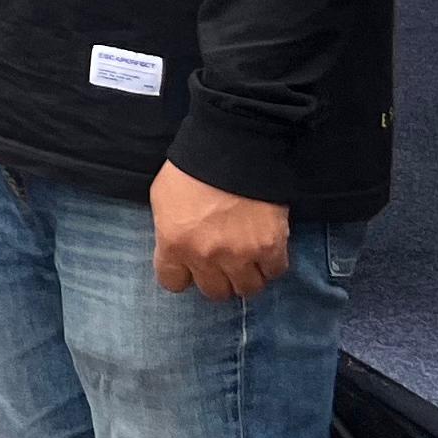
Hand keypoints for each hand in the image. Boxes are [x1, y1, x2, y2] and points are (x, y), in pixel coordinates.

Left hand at [151, 164, 290, 298]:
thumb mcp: (163, 198)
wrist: (234, 145)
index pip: (173, 283)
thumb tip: (176, 250)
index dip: (181, 274)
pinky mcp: (271, 246)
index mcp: (173, 242)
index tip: (188, 267)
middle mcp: (205, 255)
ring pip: (247, 289)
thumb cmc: (193, 167)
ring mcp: (240, 254)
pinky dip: (271, 264)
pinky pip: (274, 272)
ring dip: (246, 276)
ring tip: (246, 260)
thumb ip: (168, 230)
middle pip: (214, 292)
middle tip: (221, 263)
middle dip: (217, 279)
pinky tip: (266, 250)